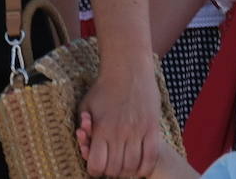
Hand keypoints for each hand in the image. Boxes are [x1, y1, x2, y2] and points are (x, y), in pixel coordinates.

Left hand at [79, 62, 160, 176]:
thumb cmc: (103, 88)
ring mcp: (137, 130)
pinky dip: (146, 167)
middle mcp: (119, 132)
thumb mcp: (85, 107)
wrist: (128, 68)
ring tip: (125, 163)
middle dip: (111, 171)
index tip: (97, 164)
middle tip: (112, 164)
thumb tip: (85, 147)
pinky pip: (152, 156)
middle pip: (115, 169)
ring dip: (127, 170)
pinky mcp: (152, 126)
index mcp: (101, 129)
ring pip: (132, 166)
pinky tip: (140, 167)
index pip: (97, 166)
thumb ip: (83, 130)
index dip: (95, 170)